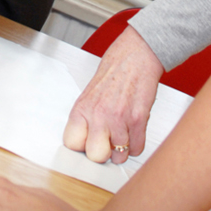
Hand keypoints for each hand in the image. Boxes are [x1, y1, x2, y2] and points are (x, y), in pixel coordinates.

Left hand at [64, 26, 163, 163]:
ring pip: (119, 156)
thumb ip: (87, 116)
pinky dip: (137, 145)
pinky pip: (137, 148)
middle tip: (107, 145)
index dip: (81, 147)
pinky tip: (134, 134)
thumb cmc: (115, 69)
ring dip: (122, 151)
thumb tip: (86, 139)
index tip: (87, 144)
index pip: (72, 143)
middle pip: (95, 156)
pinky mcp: (138, 120)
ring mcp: (119, 119)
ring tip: (123, 138)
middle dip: (103, 153)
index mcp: (82, 108)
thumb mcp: (90, 93)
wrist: (136, 55)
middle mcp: (98, 115)